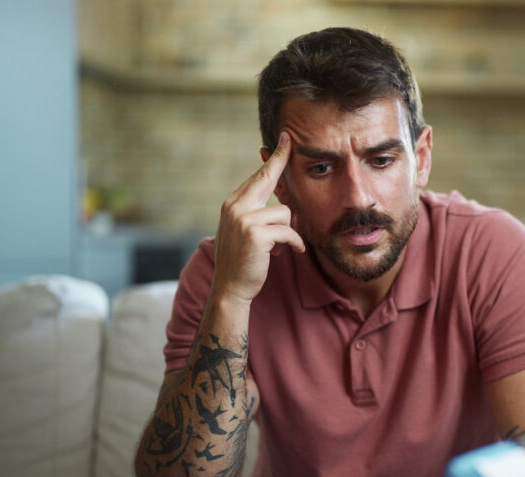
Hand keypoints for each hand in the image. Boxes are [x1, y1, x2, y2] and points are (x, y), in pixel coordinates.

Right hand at [211, 131, 304, 304]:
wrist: (231, 287)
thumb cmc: (243, 262)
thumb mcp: (246, 233)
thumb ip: (257, 215)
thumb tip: (281, 205)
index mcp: (232, 204)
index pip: (256, 177)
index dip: (272, 159)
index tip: (284, 141)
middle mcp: (235, 206)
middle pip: (266, 178)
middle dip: (280, 161)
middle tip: (290, 141)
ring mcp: (243, 218)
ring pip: (284, 213)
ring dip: (287, 232)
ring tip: (279, 246)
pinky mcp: (256, 233)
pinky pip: (288, 231)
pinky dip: (294, 243)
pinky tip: (291, 252)